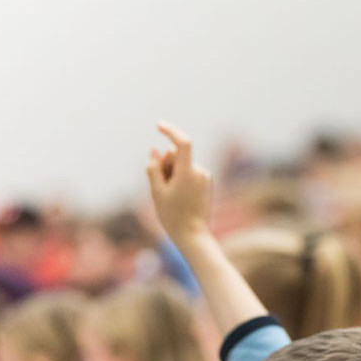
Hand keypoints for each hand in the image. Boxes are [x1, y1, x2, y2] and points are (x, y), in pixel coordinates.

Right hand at [146, 122, 213, 241]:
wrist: (192, 234)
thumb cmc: (172, 215)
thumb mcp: (157, 192)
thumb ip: (154, 169)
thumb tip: (156, 150)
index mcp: (188, 172)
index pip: (182, 143)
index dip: (171, 131)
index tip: (158, 126)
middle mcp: (199, 171)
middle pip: (177, 156)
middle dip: (165, 164)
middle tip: (161, 187)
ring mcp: (205, 176)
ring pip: (182, 165)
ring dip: (172, 174)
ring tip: (171, 196)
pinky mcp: (206, 181)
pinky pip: (188, 173)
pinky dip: (180, 179)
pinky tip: (179, 197)